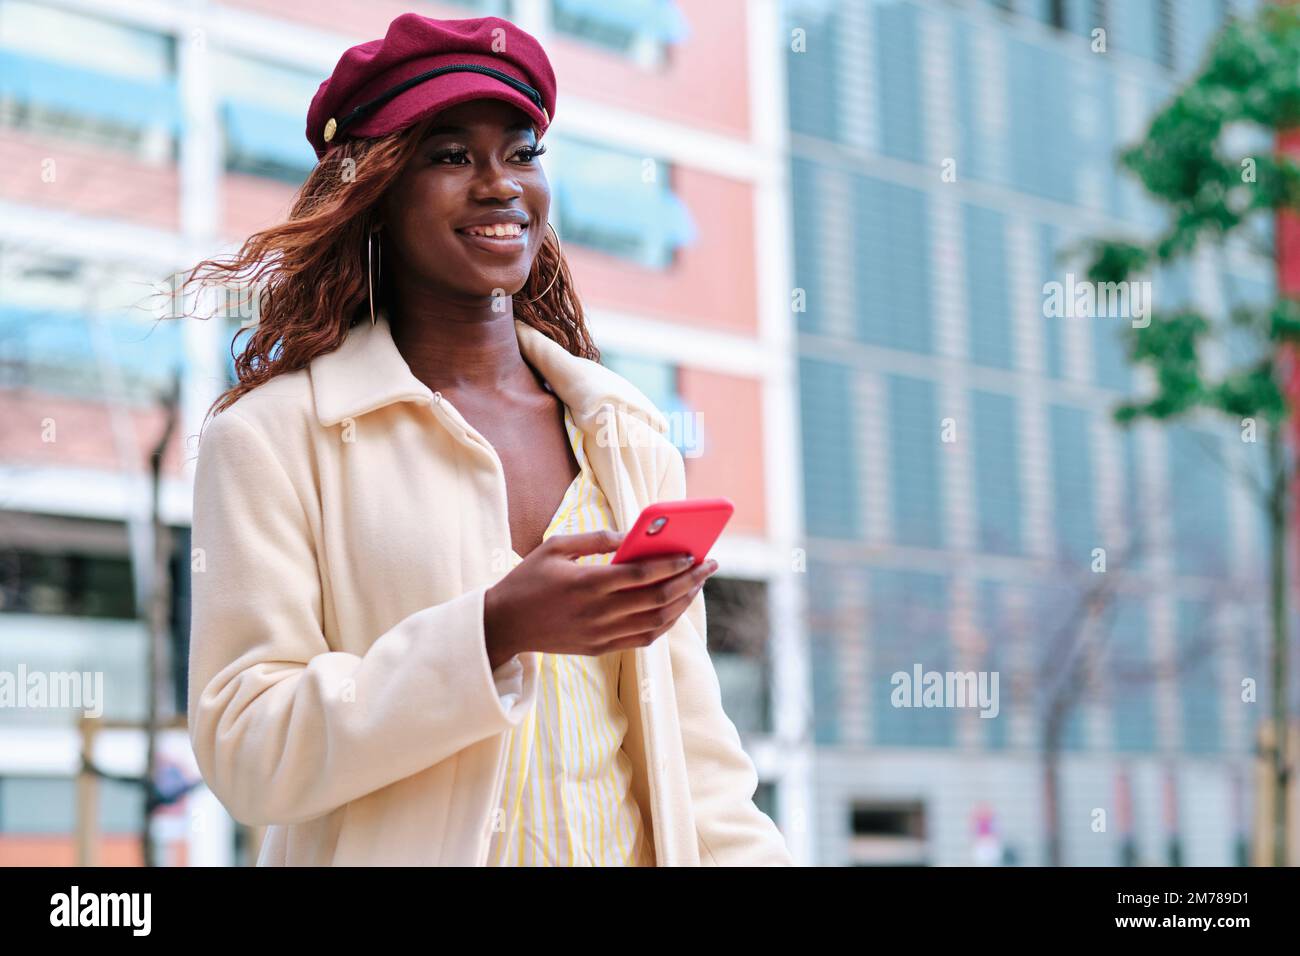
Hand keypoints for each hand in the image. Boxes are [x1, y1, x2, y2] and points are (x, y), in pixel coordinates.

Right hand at [483, 529, 717, 668]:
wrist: (504, 625)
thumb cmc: (528, 579)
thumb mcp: (554, 547)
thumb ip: (594, 539)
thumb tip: (630, 534)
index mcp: (587, 584)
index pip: (641, 575)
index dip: (671, 565)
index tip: (692, 553)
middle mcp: (598, 612)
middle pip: (656, 599)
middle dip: (688, 581)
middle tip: (708, 566)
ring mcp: (600, 634)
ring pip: (656, 622)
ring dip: (682, 603)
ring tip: (697, 585)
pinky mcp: (600, 649)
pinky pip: (643, 639)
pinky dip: (665, 624)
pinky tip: (675, 608)